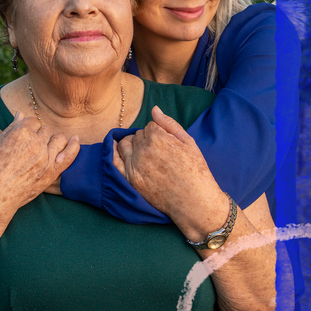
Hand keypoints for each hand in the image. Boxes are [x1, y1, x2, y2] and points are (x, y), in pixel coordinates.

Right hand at [0, 115, 79, 211]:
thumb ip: (11, 127)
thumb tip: (20, 113)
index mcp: (21, 133)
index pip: (33, 121)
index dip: (30, 127)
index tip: (26, 134)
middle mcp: (35, 143)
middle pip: (45, 131)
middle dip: (40, 135)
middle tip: (32, 146)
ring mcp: (45, 157)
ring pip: (58, 139)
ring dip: (54, 140)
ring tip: (47, 147)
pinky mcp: (52, 172)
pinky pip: (69, 155)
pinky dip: (74, 146)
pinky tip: (74, 140)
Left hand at [112, 106, 228, 241]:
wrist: (194, 201)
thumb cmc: (195, 170)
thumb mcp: (188, 142)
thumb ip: (169, 123)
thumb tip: (154, 109)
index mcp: (157, 137)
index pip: (149, 126)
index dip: (157, 133)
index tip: (164, 142)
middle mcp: (143, 150)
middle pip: (137, 135)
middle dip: (145, 139)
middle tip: (156, 150)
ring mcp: (135, 165)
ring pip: (124, 145)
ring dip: (131, 145)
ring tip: (142, 152)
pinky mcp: (130, 179)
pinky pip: (115, 162)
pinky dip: (115, 154)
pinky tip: (117, 150)